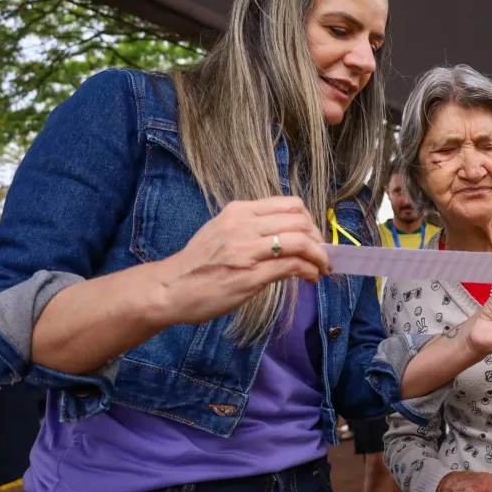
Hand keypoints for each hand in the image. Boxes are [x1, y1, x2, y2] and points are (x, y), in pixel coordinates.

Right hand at [154, 197, 329, 325]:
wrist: (169, 288)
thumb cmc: (197, 263)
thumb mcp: (222, 232)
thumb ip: (252, 228)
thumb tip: (287, 233)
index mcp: (239, 211)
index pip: (289, 204)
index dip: (310, 220)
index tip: (314, 235)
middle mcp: (244, 225)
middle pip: (300, 220)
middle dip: (319, 238)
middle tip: (321, 254)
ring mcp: (247, 250)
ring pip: (300, 241)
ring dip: (320, 255)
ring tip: (322, 267)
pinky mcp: (250, 276)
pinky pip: (292, 266)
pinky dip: (310, 270)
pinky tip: (311, 277)